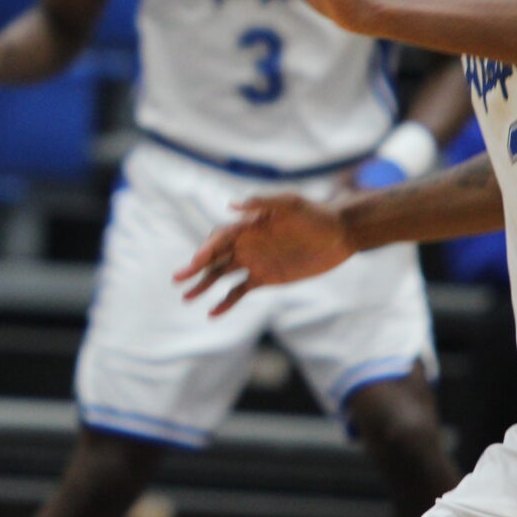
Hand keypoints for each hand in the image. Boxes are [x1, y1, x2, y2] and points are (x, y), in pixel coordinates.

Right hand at [173, 193, 352, 310]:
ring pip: (221, 275)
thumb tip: (231, 206)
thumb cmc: (315, 214)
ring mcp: (254, 261)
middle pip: (214, 257)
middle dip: (195, 269)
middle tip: (177, 280)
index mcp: (248, 225)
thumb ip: (262, 203)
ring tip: (186, 298)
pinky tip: (212, 313)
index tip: (195, 263)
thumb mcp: (291, 204)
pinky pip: (239, 291)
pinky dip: (225, 302)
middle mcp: (246, 243)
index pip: (219, 238)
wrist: (339, 234)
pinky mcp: (265, 278)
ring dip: (203, 286)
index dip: (206, 250)